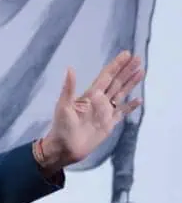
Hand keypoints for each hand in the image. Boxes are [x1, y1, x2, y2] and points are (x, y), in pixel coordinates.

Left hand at [40, 51, 143, 169]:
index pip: (106, 76)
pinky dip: (130, 106)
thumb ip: (69, 88)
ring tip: (141, 72)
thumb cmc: (61, 127)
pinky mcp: (109, 124)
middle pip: (116, 82)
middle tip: (138, 58)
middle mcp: (99, 101)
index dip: (116, 65)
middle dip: (127, 70)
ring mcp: (105, 112)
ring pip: (121, 94)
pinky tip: (139, 99)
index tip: (126, 54)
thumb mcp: (63, 105)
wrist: (65, 148)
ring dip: (131, 83)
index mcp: (90, 95)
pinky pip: (122, 112)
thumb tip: (70, 68)